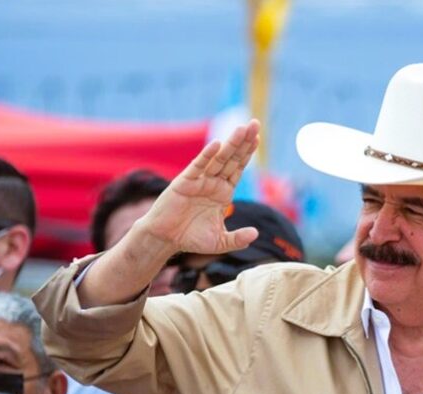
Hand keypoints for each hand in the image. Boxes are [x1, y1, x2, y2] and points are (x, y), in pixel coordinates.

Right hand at [137, 119, 260, 253]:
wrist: (165, 239)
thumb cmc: (190, 238)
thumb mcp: (220, 242)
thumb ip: (238, 239)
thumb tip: (256, 233)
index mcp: (223, 193)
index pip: (238, 169)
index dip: (247, 153)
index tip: (258, 137)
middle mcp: (213, 183)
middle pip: (231, 159)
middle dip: (243, 142)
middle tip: (254, 123)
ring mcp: (199, 181)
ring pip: (218, 159)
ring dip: (230, 144)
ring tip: (242, 129)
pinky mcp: (184, 182)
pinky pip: (198, 167)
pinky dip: (206, 156)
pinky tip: (217, 145)